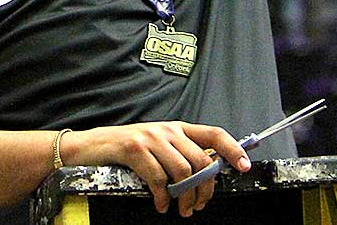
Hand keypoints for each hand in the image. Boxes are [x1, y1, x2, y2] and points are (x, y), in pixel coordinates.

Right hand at [58, 121, 250, 216]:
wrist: (93, 146)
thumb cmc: (128, 150)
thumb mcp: (158, 146)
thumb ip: (180, 154)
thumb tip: (207, 175)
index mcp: (177, 128)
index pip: (213, 134)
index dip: (232, 149)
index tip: (244, 165)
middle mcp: (167, 130)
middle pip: (201, 159)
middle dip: (205, 189)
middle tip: (198, 205)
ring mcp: (151, 137)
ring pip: (183, 171)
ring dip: (185, 197)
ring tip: (180, 208)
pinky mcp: (135, 148)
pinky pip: (159, 178)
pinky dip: (163, 197)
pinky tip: (161, 204)